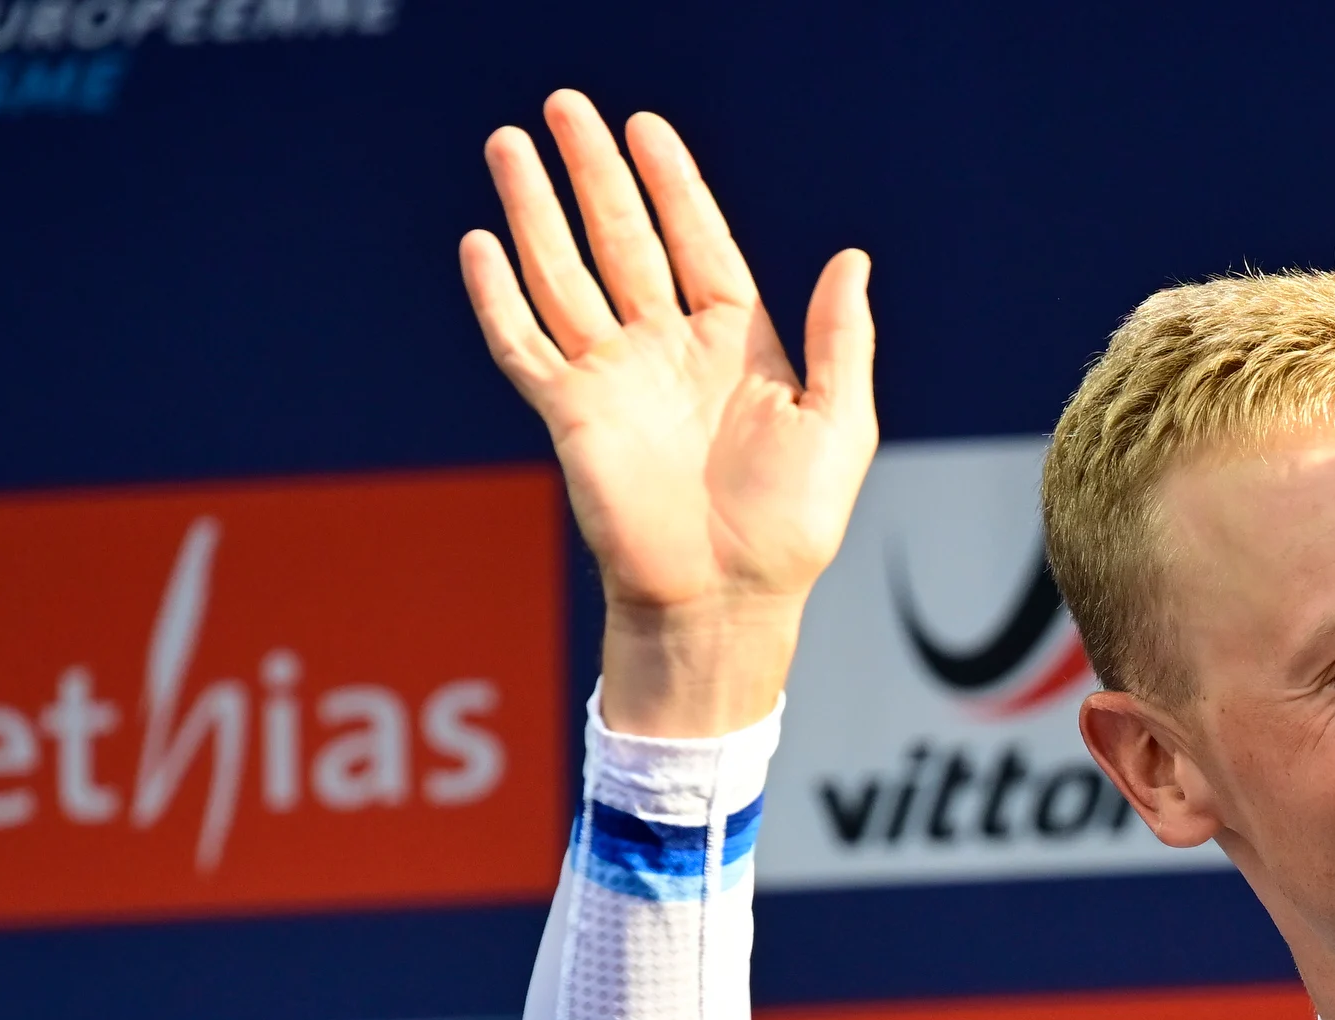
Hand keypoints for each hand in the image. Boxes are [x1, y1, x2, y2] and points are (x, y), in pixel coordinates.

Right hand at [460, 92, 877, 735]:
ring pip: (563, 274)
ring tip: (510, 145)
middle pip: (620, 239)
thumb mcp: (840, 424)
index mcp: (733, 345)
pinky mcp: (570, 417)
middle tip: (562, 104)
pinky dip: (499, 297)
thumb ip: (844, 339)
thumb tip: (853, 259)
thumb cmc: (791, 528)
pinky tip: (481, 245)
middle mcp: (666, 351)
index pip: (696, 241)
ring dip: (535, 211)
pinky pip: (526, 345)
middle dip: (591, 173)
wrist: (727, 601)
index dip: (672, 183)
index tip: (645, 126)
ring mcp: (614, 380)